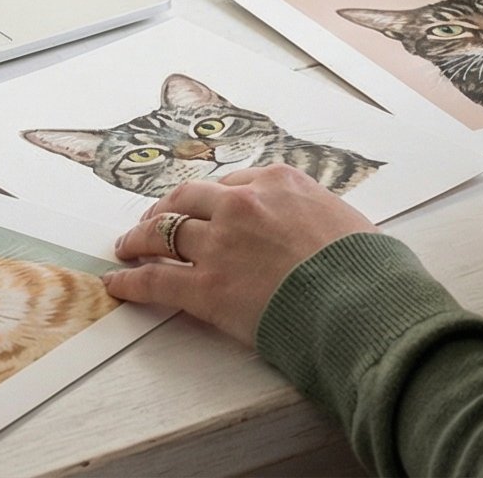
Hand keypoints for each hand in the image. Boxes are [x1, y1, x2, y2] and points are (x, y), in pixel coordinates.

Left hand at [106, 167, 376, 345]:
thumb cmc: (365, 266)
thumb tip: (318, 229)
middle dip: (165, 209)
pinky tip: (117, 282)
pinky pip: (155, 279)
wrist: (359, 301)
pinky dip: (131, 280)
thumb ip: (316, 215)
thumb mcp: (346, 219)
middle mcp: (242, 205)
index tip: (200, 206)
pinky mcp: (205, 286)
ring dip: (139, 239)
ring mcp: (220, 243)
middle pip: (187, 198)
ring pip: (163, 232)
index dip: (209, 199)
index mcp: (279, 182)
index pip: (230, 185)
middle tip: (153, 220)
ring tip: (125, 246)